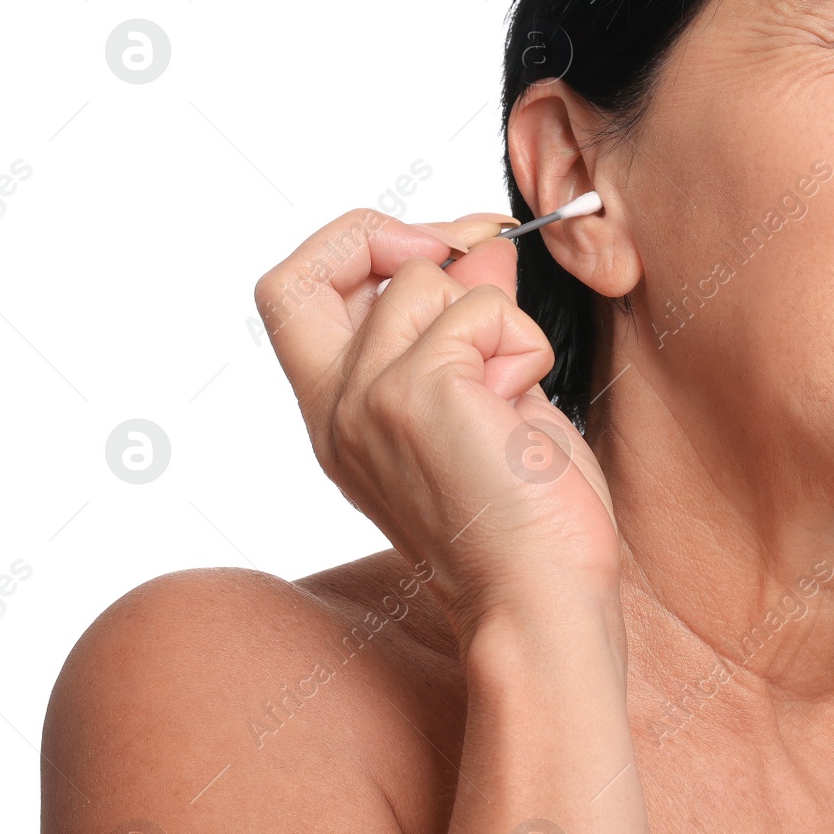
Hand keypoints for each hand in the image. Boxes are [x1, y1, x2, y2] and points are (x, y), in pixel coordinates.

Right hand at [253, 208, 621, 639]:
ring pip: (429, 278)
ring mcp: (368, 398)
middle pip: (324, 261)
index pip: (291, 290)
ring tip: (512, 397)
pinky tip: (522, 411)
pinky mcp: (416, 394)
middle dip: (399, 233)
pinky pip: (484, 310)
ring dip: (496, 318)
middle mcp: (336, 407)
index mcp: (340, 415)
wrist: (542, 599)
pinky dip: (523, 345)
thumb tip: (478, 250)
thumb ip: (466, 328)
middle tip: (475, 261)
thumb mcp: (489, 402)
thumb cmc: (526, 523)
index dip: (353, 245)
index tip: (429, 249)